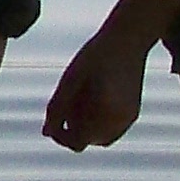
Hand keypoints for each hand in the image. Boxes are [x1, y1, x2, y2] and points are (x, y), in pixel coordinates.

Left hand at [40, 32, 146, 150]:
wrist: (128, 38)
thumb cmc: (96, 54)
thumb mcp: (70, 79)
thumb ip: (57, 107)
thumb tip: (46, 133)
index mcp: (106, 112)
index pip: (78, 142)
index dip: (61, 135)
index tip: (53, 119)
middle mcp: (121, 120)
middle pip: (88, 142)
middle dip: (73, 129)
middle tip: (68, 102)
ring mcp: (129, 119)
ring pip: (100, 139)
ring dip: (86, 128)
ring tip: (81, 100)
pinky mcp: (133, 114)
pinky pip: (111, 131)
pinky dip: (98, 124)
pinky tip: (93, 101)